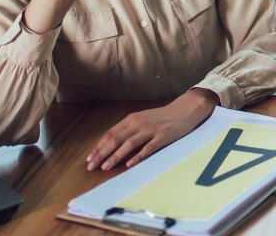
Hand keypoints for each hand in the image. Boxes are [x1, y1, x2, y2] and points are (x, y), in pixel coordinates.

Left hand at [86, 88, 218, 170]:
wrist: (185, 109)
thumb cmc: (163, 117)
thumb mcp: (143, 119)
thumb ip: (129, 129)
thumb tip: (112, 143)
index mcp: (132, 119)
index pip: (110, 134)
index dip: (98, 146)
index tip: (89, 158)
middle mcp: (139, 123)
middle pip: (115, 139)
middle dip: (101, 154)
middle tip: (91, 167)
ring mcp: (151, 130)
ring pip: (128, 144)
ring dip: (115, 156)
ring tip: (105, 167)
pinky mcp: (163, 136)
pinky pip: (148, 148)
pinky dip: (137, 157)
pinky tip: (129, 164)